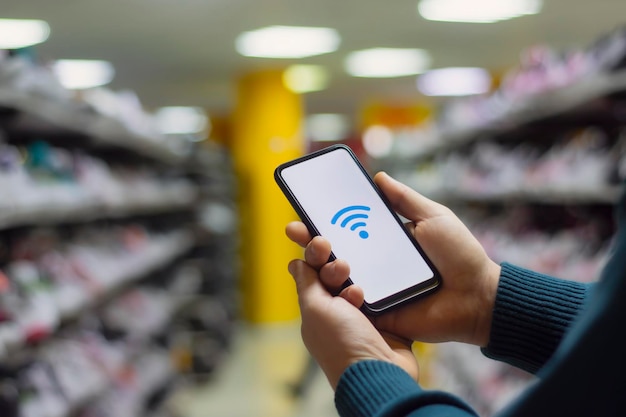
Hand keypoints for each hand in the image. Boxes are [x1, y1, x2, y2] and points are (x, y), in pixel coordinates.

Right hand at [286, 172, 499, 346]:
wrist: (478, 297)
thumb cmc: (460, 255)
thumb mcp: (434, 217)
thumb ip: (405, 199)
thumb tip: (378, 176)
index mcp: (385, 242)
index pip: (349, 229)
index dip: (326, 220)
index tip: (305, 209)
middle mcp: (375, 264)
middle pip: (337, 252)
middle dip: (311, 240)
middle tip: (295, 230)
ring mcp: (375, 288)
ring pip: (338, 276)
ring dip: (319, 263)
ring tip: (310, 251)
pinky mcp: (379, 311)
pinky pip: (352, 302)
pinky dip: (335, 293)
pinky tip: (319, 280)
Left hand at [287, 235, 418, 389]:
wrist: (379, 373)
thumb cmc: (342, 345)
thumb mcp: (316, 310)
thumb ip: (307, 284)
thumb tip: (295, 264)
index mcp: (315, 309)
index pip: (311, 273)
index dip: (314, 254)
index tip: (320, 240)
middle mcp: (336, 311)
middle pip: (334, 274)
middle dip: (336, 265)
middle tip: (341, 265)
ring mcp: (360, 315)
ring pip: (358, 281)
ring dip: (356, 279)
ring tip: (356, 288)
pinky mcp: (384, 318)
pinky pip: (381, 293)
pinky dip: (377, 291)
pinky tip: (372, 295)